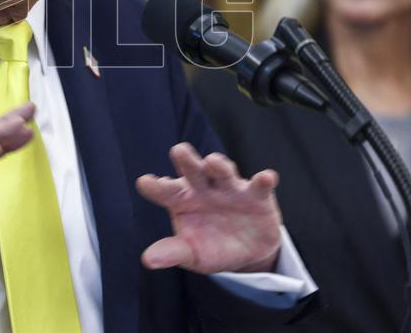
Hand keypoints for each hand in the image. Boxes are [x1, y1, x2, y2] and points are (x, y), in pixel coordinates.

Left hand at [136, 143, 281, 274]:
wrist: (248, 253)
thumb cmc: (213, 247)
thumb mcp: (192, 254)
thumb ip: (172, 252)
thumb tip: (148, 260)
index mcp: (182, 199)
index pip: (165, 190)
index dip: (155, 186)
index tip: (144, 182)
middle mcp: (204, 187)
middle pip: (193, 170)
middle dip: (187, 160)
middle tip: (179, 151)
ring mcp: (230, 188)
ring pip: (223, 171)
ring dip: (219, 165)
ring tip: (213, 162)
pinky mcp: (257, 195)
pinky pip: (260, 185)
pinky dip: (263, 180)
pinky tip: (266, 178)